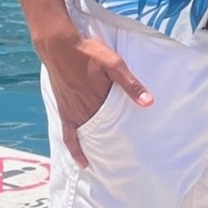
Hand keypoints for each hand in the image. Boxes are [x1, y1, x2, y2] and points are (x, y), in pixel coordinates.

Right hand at [41, 30, 152, 168]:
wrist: (58, 45)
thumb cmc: (87, 52)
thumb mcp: (114, 64)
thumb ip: (130, 84)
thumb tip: (148, 102)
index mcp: (99, 102)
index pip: (117, 126)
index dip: (128, 139)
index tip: (139, 152)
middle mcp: (85, 111)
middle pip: (103, 134)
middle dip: (114, 147)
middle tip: (128, 162)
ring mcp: (73, 112)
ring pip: (88, 138)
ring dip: (98, 149)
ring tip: (111, 162)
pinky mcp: (64, 109)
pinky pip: (68, 135)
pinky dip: (75, 149)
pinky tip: (82, 162)